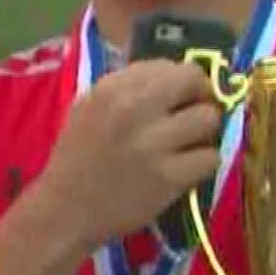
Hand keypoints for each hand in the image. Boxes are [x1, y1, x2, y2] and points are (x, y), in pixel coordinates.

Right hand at [38, 58, 222, 248]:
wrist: (64, 210)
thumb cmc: (77, 158)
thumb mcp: (87, 108)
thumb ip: (125, 87)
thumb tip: (172, 78)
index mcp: (111, 89)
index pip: (167, 65)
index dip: (178, 82)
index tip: (175, 99)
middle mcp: (132, 110)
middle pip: (194, 81)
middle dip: (200, 97)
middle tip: (193, 115)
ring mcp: (152, 144)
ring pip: (208, 118)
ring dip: (204, 132)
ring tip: (188, 145)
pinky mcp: (169, 177)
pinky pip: (211, 157)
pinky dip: (203, 164)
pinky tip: (186, 170)